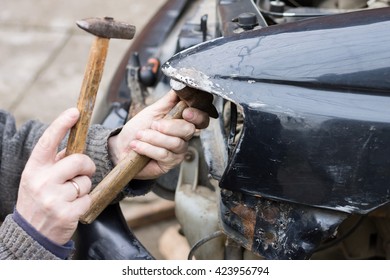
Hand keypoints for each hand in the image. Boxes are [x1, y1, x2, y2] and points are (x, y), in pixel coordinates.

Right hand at [16, 108, 95, 244]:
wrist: (31, 234)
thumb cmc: (39, 200)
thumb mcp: (38, 178)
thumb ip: (54, 163)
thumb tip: (75, 146)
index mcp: (34, 169)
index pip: (48, 141)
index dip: (62, 124)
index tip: (75, 112)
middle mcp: (42, 181)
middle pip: (79, 160)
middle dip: (86, 166)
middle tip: (82, 173)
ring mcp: (53, 198)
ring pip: (86, 181)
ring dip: (84, 188)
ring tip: (69, 196)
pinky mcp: (67, 213)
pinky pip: (88, 198)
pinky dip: (85, 202)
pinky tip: (72, 208)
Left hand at [108, 89, 209, 178]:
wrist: (122, 146)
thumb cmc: (139, 128)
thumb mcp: (153, 110)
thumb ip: (169, 99)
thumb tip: (181, 85)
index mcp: (183, 122)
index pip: (201, 119)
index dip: (197, 115)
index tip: (186, 112)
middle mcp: (184, 137)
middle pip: (189, 130)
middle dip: (169, 126)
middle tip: (153, 124)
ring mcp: (178, 151)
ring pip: (175, 143)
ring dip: (154, 137)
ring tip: (140, 135)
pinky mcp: (170, 163)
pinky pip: (164, 154)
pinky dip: (147, 148)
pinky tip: (137, 146)